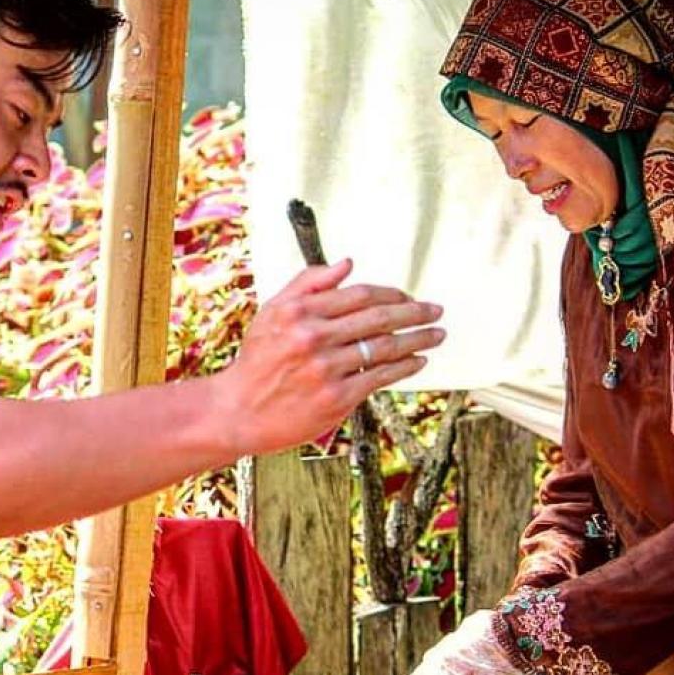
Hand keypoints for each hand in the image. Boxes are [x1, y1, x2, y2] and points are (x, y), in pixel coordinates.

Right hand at [212, 259, 444, 454]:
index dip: (391, 293)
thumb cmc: (256, 362)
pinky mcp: (336, 398)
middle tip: (434, 311)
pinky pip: (380, 377)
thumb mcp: (272, 312)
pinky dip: (404, 367)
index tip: (407, 296)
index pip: (359, 294)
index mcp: (299, 312)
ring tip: (435, 335)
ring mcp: (326, 369)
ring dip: (417, 339)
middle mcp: (313, 337)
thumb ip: (308, 284)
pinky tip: (417, 361)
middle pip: (379, 318)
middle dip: (414, 312)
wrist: (238, 411)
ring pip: (384, 347)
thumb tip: (346, 264)